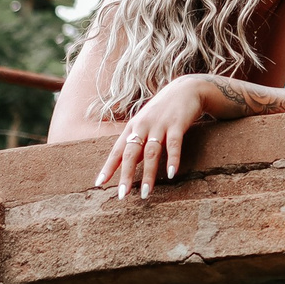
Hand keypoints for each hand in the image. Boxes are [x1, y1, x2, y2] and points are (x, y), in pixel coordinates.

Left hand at [95, 76, 205, 198]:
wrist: (185, 89)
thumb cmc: (163, 110)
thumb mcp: (146, 123)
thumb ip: (137, 142)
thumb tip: (128, 165)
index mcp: (133, 127)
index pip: (117, 150)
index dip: (108, 167)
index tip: (99, 184)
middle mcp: (143, 126)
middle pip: (131, 153)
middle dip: (126, 175)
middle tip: (122, 195)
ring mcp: (160, 125)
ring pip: (151, 153)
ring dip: (148, 174)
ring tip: (146, 192)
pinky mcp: (177, 124)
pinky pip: (174, 144)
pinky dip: (172, 159)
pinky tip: (170, 174)